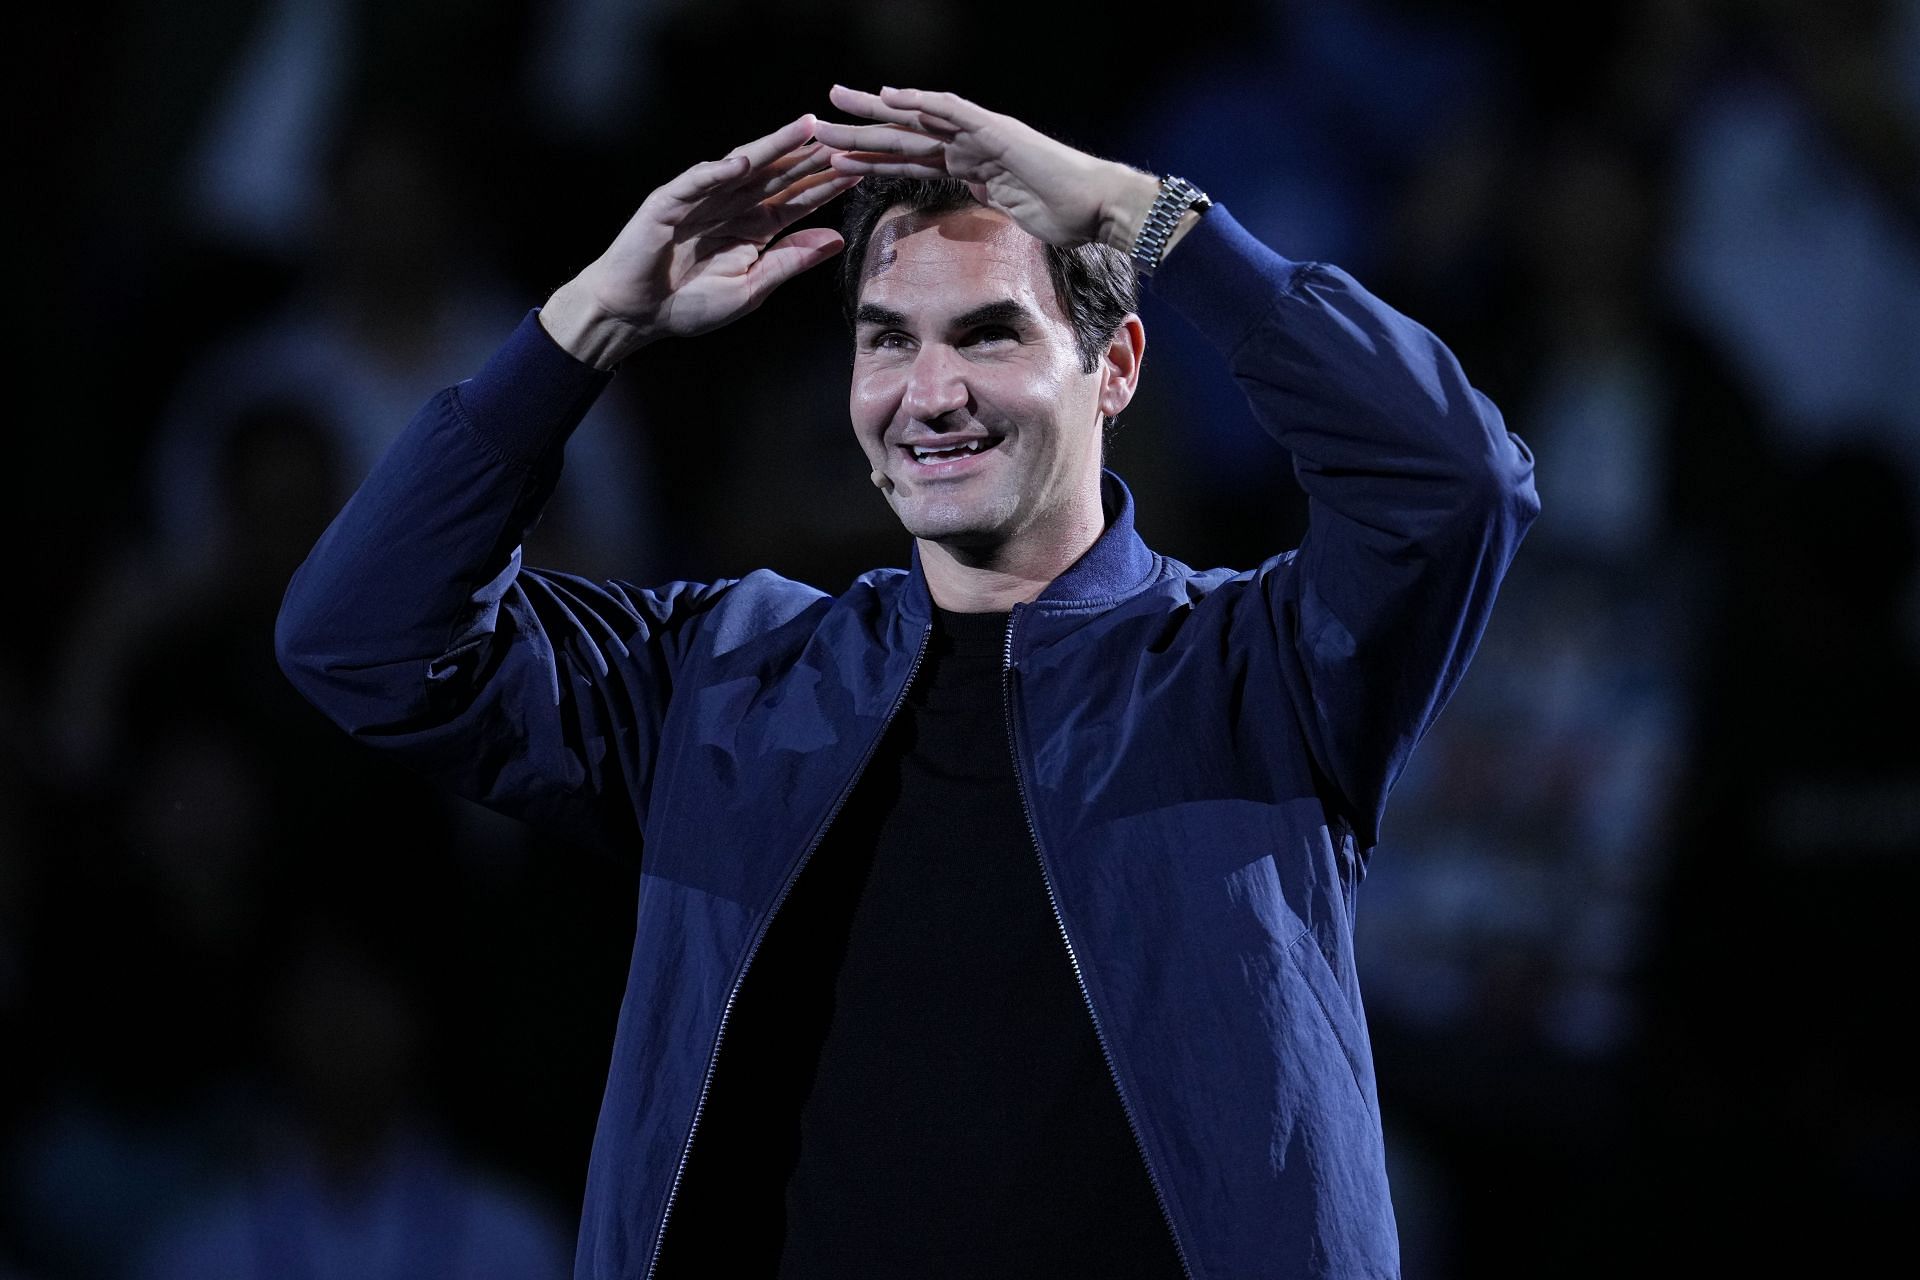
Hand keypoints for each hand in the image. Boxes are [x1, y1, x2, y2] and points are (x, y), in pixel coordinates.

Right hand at [543, 114, 862, 366]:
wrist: (635, 315)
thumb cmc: (688, 305)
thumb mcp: (751, 288)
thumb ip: (790, 260)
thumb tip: (836, 239)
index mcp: (753, 228)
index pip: (798, 200)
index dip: (827, 186)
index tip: (861, 170)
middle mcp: (732, 206)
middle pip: (779, 175)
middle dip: (811, 156)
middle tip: (844, 135)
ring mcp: (701, 199)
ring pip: (744, 166)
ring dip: (775, 146)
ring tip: (806, 128)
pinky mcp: (668, 202)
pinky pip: (696, 181)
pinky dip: (718, 170)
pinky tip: (745, 159)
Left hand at [814, 85, 1157, 250]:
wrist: (1095, 207)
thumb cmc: (1062, 216)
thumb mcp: (1007, 215)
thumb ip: (984, 206)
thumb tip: (968, 209)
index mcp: (967, 166)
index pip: (909, 160)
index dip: (871, 158)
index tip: (835, 159)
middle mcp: (968, 145)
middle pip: (902, 137)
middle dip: (858, 130)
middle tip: (816, 124)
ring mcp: (980, 136)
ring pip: (916, 121)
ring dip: (873, 114)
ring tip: (834, 107)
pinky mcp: (995, 132)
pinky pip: (953, 111)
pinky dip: (921, 102)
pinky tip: (890, 95)